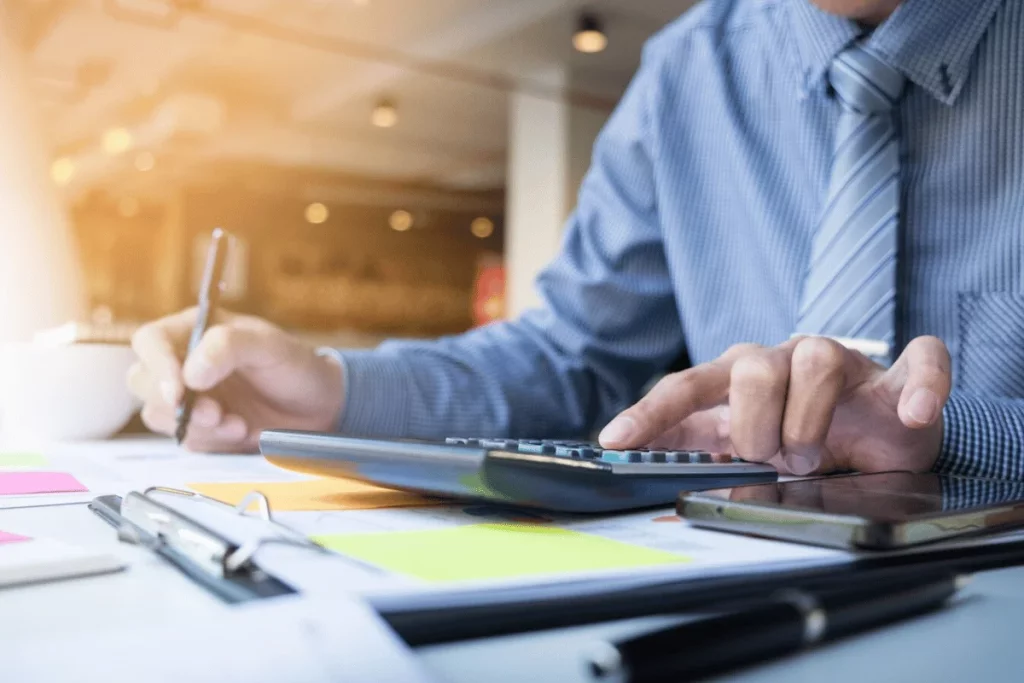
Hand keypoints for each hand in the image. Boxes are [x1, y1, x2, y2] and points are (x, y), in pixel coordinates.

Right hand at [128, 308, 344, 452]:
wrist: (318, 406)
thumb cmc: (294, 366)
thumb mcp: (269, 346)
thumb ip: (229, 346)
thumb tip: (189, 373)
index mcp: (194, 331)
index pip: (149, 342)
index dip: (156, 366)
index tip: (178, 391)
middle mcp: (183, 362)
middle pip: (143, 381)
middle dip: (176, 404)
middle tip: (217, 413)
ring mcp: (189, 396)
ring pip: (159, 415)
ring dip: (196, 426)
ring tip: (239, 425)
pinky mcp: (198, 426)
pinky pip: (184, 438)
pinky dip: (210, 441)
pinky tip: (242, 432)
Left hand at [598, 336, 951, 475]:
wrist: (876, 439)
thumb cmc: (802, 440)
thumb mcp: (746, 454)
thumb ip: (704, 458)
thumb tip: (651, 476)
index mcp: (738, 378)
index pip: (686, 387)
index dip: (651, 413)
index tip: (615, 442)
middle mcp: (782, 359)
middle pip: (750, 367)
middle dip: (754, 427)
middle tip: (771, 460)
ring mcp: (840, 361)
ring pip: (816, 360)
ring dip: (809, 421)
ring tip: (811, 458)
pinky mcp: (896, 375)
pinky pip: (917, 360)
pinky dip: (919, 386)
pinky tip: (911, 412)